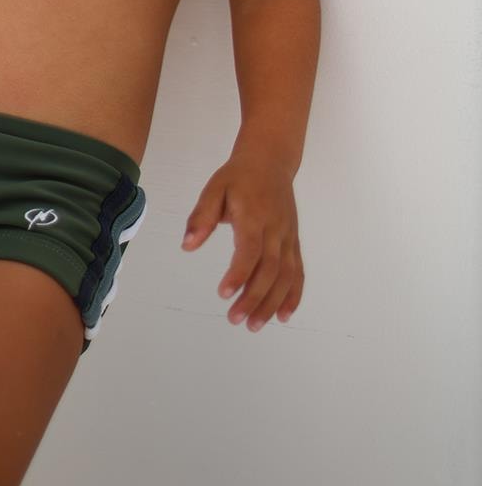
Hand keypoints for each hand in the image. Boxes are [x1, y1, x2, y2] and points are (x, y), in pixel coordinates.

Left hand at [181, 147, 303, 330]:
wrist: (270, 161)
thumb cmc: (238, 176)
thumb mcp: (214, 188)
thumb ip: (201, 217)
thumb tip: (187, 245)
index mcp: (253, 216)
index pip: (249, 251)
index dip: (239, 274)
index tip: (223, 294)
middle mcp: (275, 230)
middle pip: (270, 270)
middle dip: (254, 298)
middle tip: (236, 319)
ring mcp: (288, 237)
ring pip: (286, 275)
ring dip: (272, 303)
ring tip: (255, 325)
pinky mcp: (293, 241)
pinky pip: (298, 271)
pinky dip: (294, 295)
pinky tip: (283, 315)